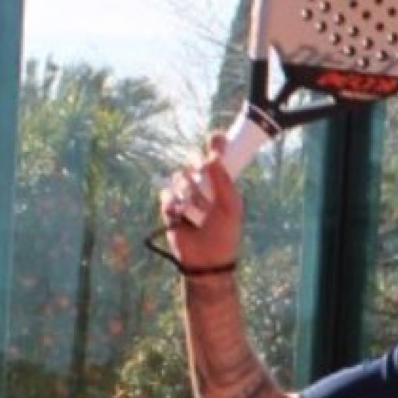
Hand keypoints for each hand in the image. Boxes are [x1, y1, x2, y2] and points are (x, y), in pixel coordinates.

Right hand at [158, 136, 243, 273]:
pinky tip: (182, 217)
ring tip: (198, 213)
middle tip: (202, 177)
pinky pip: (167, 194)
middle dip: (198, 166)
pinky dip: (174, 204)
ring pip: (180, 176)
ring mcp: (185, 194)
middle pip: (194, 159)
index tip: (216, 138)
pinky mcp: (170, 206)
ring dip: (189, 193)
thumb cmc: (224, 233)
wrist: (207, 259)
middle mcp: (202, 184)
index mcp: (221, 181)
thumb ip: (223, 181)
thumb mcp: (230, 207)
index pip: (216, 155)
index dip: (215, 144)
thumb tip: (212, 157)